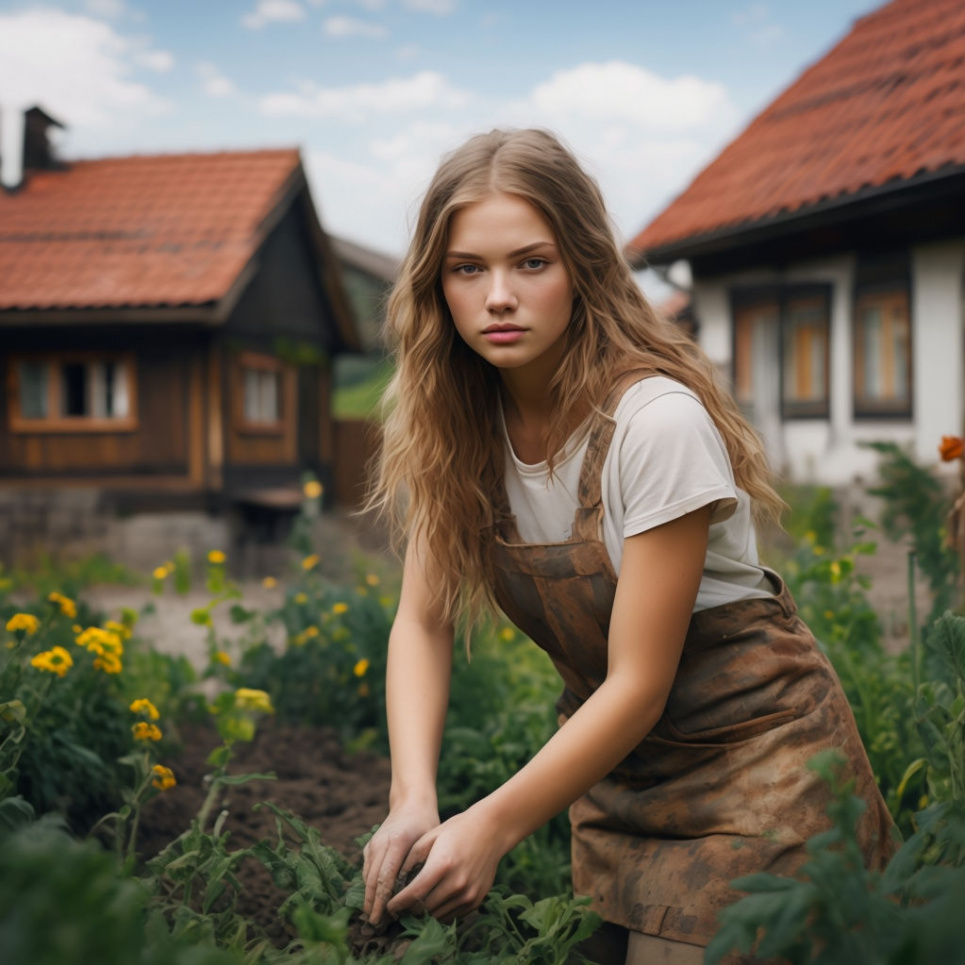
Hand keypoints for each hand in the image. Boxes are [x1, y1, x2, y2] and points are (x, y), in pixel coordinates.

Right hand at [362, 800, 439, 924]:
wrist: (411, 802)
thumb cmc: (426, 823)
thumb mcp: (430, 841)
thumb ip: (422, 865)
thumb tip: (417, 897)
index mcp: (398, 841)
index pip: (386, 877)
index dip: (384, 900)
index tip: (386, 918)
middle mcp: (381, 843)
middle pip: (373, 880)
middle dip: (373, 904)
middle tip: (376, 924)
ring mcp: (373, 844)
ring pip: (367, 876)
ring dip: (369, 897)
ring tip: (374, 917)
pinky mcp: (370, 846)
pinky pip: (367, 870)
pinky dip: (369, 886)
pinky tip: (374, 900)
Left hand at [386, 805, 508, 921]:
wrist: (491, 830)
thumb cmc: (457, 830)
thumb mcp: (431, 837)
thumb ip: (411, 859)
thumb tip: (395, 882)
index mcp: (442, 864)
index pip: (414, 893)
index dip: (398, 903)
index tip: (389, 906)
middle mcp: (457, 883)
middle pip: (424, 908)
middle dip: (409, 909)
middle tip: (400, 907)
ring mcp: (469, 894)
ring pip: (437, 916)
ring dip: (424, 913)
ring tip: (416, 904)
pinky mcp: (477, 900)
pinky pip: (452, 916)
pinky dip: (440, 912)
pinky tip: (435, 901)